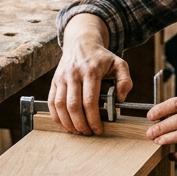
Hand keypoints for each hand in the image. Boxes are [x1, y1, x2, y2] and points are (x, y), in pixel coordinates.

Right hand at [49, 14, 132, 134]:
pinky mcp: (54, 81)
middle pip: (73, 105)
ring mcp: (61, 78)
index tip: (99, 129)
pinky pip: (51, 102)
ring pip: (60, 105)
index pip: (90, 101)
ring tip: (77, 131)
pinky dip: (56, 116)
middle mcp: (73, 74)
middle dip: (80, 124)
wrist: (81, 43)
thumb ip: (125, 81)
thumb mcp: (119, 64)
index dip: (93, 119)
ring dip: (68, 122)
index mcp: (90, 71)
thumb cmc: (101, 57)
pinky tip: (65, 124)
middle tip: (88, 133)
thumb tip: (120, 99)